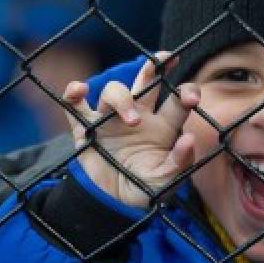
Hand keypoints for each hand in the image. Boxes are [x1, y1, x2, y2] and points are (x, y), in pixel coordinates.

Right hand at [62, 52, 198, 207]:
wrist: (112, 203)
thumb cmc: (144, 188)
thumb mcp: (166, 183)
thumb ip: (179, 164)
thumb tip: (188, 138)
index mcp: (162, 126)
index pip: (177, 100)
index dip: (187, 92)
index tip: (190, 98)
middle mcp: (138, 115)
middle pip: (148, 81)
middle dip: (156, 66)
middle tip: (166, 59)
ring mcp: (110, 119)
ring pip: (113, 91)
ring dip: (123, 99)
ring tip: (132, 121)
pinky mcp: (85, 129)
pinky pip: (74, 105)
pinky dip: (73, 94)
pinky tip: (79, 90)